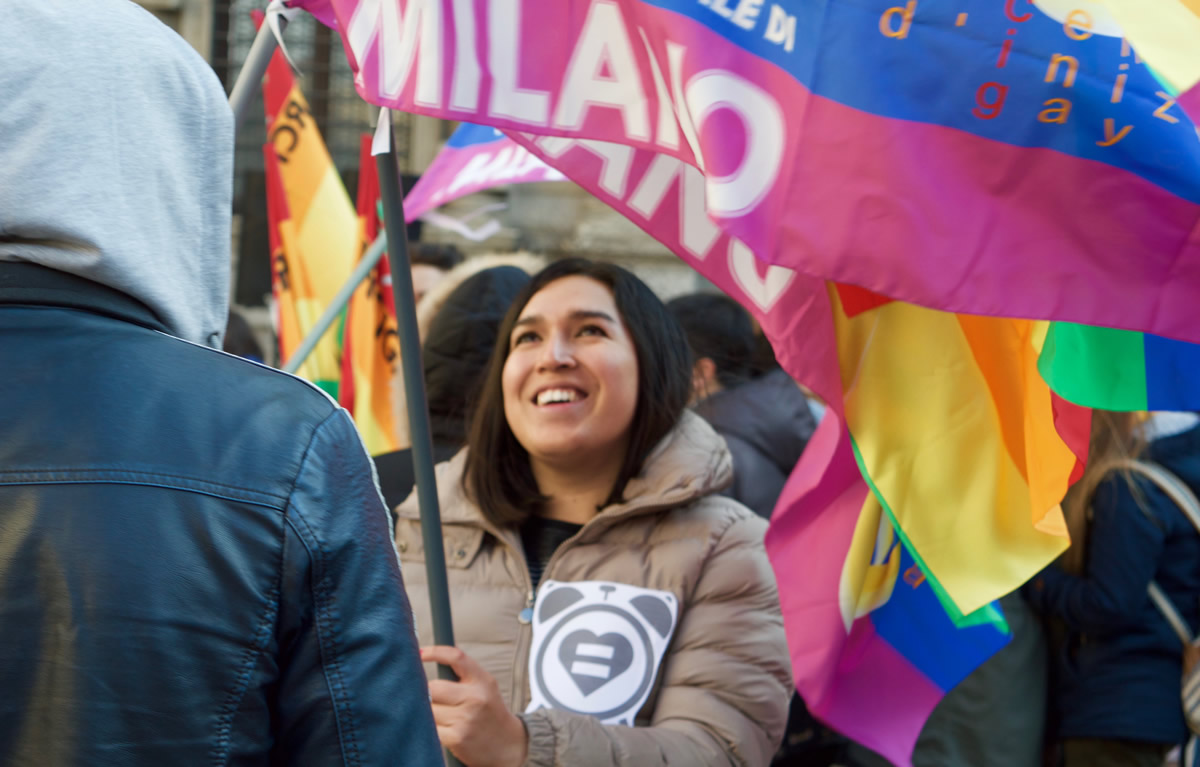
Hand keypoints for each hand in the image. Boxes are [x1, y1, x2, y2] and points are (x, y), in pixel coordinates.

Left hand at [422, 645, 528, 766]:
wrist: (507, 745)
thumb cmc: (489, 712)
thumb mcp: (484, 686)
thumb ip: (462, 674)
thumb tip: (428, 658)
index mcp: (483, 681)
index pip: (456, 657)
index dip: (435, 652)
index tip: (420, 653)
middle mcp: (476, 698)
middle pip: (433, 687)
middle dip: (429, 693)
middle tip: (436, 699)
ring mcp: (466, 719)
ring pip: (429, 709)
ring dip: (430, 712)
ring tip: (444, 717)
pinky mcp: (456, 738)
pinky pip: (431, 728)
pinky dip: (433, 728)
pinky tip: (445, 729)